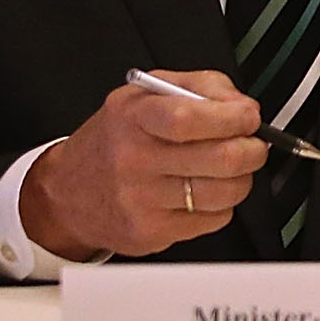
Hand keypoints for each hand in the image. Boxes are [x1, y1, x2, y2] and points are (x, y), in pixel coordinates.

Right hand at [19, 70, 268, 261]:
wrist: (66, 192)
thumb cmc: (115, 139)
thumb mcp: (147, 94)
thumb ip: (202, 87)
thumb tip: (243, 107)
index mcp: (133, 118)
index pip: (189, 119)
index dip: (233, 118)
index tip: (248, 117)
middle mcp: (134, 160)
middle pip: (223, 159)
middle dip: (253, 149)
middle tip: (250, 144)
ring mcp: (142, 201)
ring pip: (227, 192)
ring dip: (241, 179)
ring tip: (225, 169)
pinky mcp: (152, 232)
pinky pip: (215, 219)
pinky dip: (221, 205)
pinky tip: (200, 192)